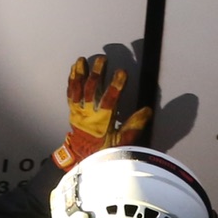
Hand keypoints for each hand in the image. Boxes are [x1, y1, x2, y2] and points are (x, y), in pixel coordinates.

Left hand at [53, 54, 153, 168]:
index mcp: (101, 123)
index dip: (115, 85)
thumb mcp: (122, 143)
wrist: (82, 158)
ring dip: (80, 74)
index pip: (109, 101)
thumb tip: (147, 110)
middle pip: (91, 91)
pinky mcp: (73, 111)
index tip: (121, 72)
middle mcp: (87, 115)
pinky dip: (72, 81)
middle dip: (97, 74)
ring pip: (78, 90)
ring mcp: (78, 112)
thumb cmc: (104, 151)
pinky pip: (70, 94)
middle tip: (102, 60)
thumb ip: (133, 127)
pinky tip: (74, 69)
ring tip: (82, 60)